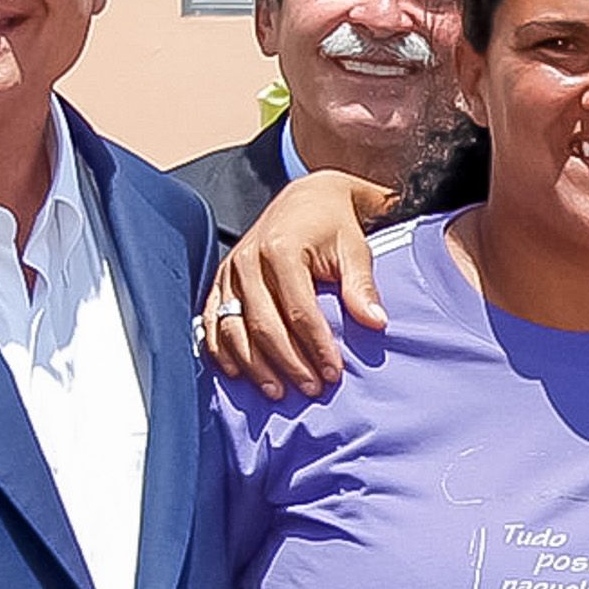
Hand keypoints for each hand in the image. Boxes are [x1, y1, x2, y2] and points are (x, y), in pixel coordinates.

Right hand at [204, 172, 393, 398]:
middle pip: (263, 326)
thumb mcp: (355, 248)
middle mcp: (249, 261)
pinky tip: (238, 373)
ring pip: (233, 329)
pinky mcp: (220, 280)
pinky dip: (222, 350)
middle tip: (310, 389)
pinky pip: (212, 322)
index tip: (333, 373)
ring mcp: (230, 271)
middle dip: (288, 363)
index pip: (299, 311)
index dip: (317, 346)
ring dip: (254, 366)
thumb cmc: (335, 223)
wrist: (307, 196)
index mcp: (282, 250)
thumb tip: (376, 323)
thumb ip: (361, 285)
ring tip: (277, 392)